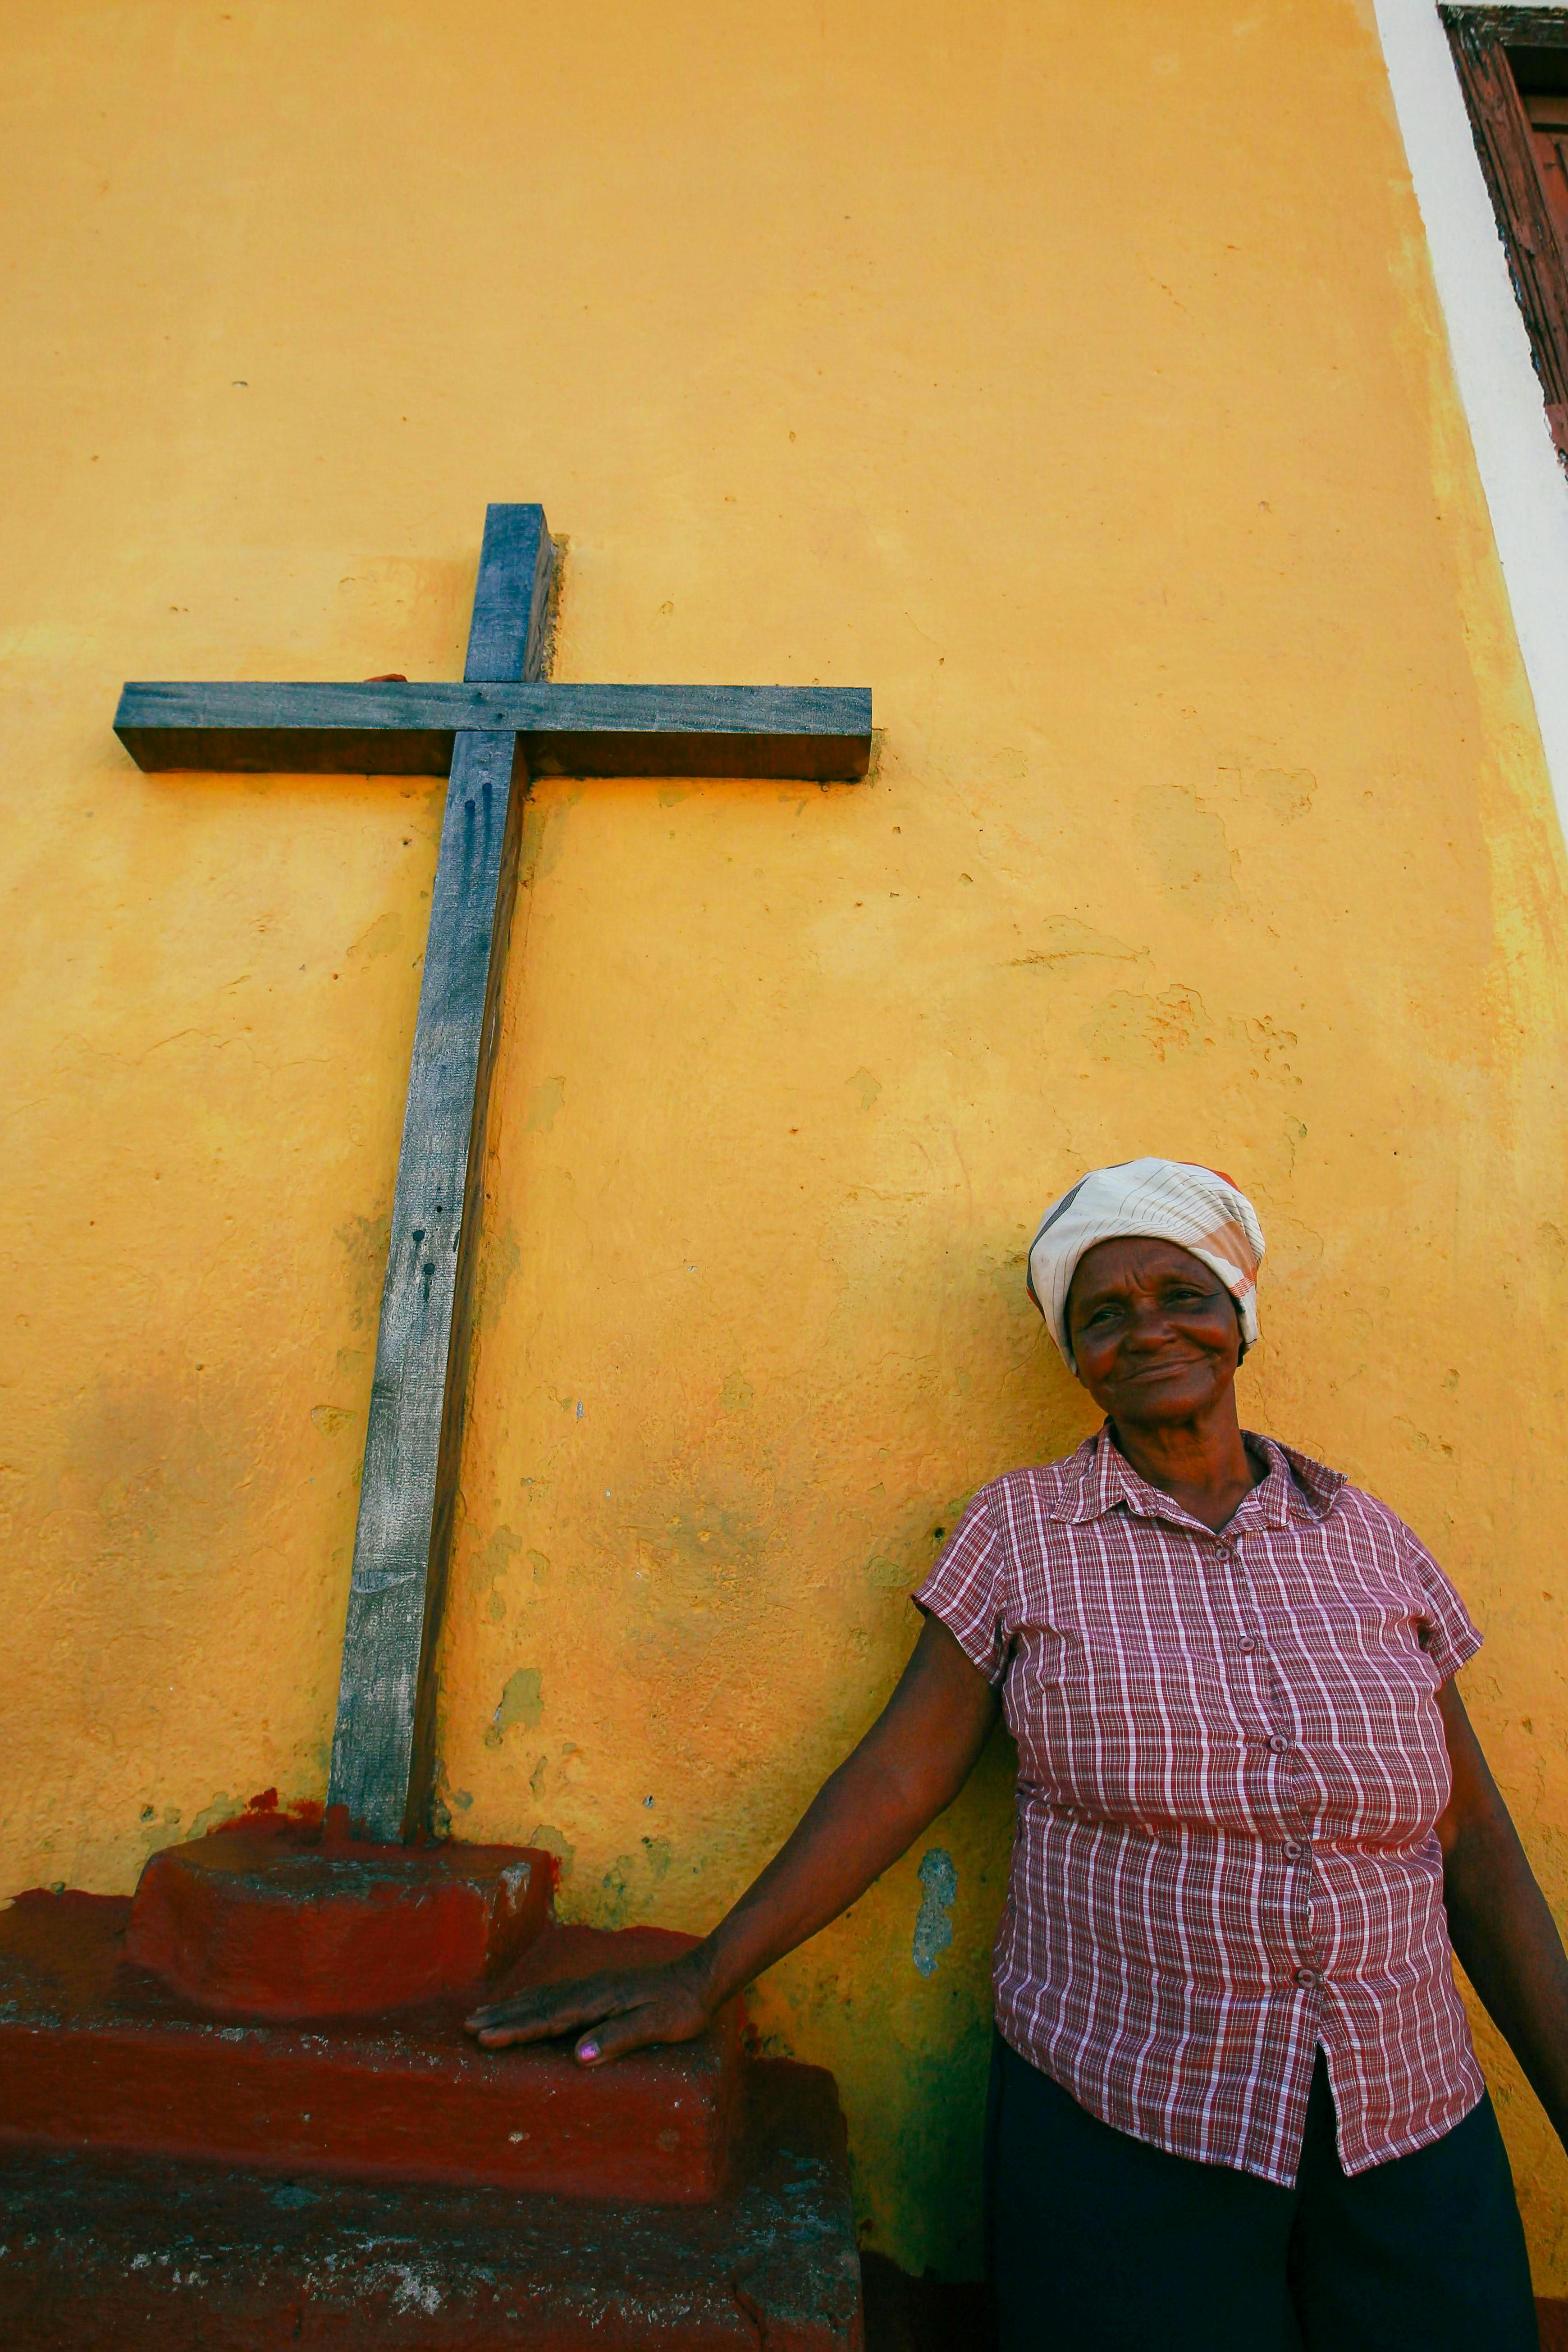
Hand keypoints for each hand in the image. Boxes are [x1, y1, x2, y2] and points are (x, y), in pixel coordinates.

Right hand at [464, 1952, 716, 2065]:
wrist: (700, 1978)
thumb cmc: (680, 2008)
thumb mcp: (656, 2026)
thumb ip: (618, 2038)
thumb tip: (579, 2056)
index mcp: (597, 2002)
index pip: (548, 2019)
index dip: (515, 2030)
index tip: (484, 2037)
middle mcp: (589, 1991)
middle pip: (537, 2006)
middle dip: (502, 2017)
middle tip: (467, 2026)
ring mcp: (593, 1988)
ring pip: (543, 1997)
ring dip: (512, 2007)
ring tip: (483, 2012)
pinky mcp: (600, 1989)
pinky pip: (556, 1994)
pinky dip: (533, 1999)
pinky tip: (526, 2002)